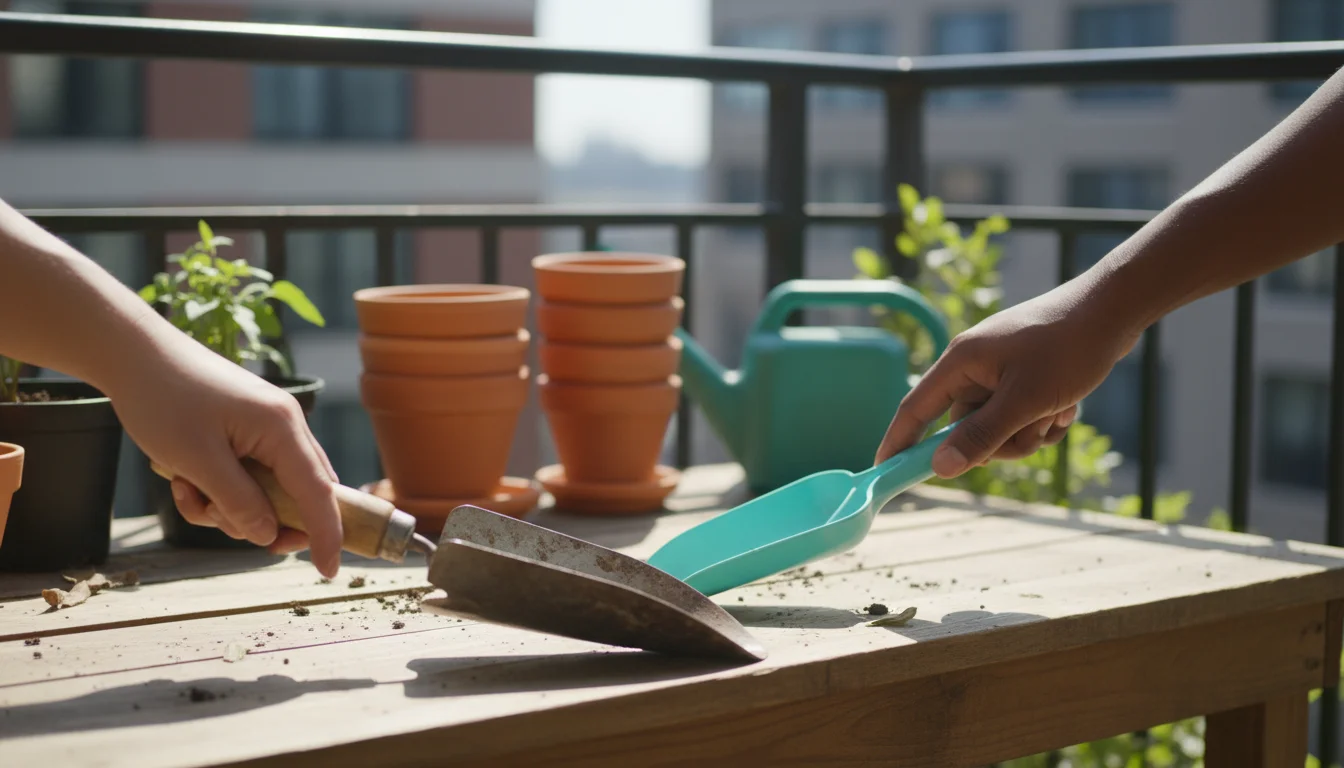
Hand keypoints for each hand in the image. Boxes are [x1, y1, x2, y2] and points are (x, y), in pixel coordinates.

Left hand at [106, 329, 342, 577]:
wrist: (134, 354)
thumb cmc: (164, 400)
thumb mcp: (197, 462)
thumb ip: (239, 502)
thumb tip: (268, 535)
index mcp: (282, 428)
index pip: (319, 492)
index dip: (327, 534)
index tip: (329, 571)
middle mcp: (285, 426)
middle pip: (300, 494)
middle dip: (263, 521)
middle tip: (220, 523)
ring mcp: (267, 428)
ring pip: (269, 491)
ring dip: (229, 507)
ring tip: (186, 491)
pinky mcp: (246, 431)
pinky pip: (249, 477)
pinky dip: (219, 491)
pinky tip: (183, 480)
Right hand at [874, 284, 1140, 477]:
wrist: (1115, 310)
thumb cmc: (1068, 348)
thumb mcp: (1025, 400)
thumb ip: (981, 435)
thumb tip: (941, 467)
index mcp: (960, 363)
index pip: (915, 409)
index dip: (898, 442)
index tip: (884, 471)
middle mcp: (973, 366)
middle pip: (966, 427)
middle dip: (1001, 440)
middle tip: (1033, 432)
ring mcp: (1000, 370)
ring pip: (998, 426)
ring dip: (1029, 431)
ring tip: (1059, 412)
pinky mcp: (1024, 374)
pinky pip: (1020, 415)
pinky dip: (1043, 419)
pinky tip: (1068, 407)